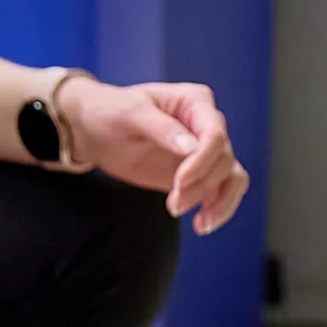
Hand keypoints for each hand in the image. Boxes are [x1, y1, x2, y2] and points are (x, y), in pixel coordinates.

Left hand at [61, 78, 248, 234]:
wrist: (94, 130)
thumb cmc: (110, 111)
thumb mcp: (130, 113)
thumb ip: (161, 128)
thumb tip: (191, 149)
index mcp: (195, 102)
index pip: (214, 134)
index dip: (202, 161)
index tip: (179, 182)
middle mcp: (206, 125)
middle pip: (224, 160)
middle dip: (201, 186)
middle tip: (173, 204)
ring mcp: (205, 151)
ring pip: (232, 178)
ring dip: (216, 202)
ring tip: (198, 224)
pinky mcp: (199, 174)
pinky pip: (223, 192)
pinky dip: (218, 209)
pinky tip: (202, 224)